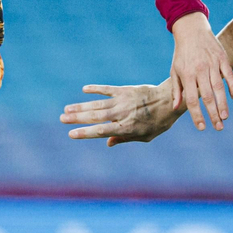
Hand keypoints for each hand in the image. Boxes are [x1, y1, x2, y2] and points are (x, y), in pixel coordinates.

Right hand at [61, 81, 179, 145]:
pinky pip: (108, 89)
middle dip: (77, 118)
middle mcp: (122, 114)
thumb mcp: (145, 136)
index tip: (71, 133)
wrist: (170, 101)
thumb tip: (107, 143)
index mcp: (127, 128)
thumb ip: (125, 139)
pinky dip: (96, 89)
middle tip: (62, 118)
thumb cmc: (159, 122)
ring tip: (67, 109)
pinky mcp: (125, 90)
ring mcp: (123, 101)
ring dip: (81, 106)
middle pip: (95, 117)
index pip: (101, 131)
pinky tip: (84, 89)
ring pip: (98, 104)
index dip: (85, 132)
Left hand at [168, 12, 232, 131]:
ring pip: (219, 88)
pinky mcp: (222, 58)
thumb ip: (177, 90)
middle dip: (212, 114)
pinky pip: (229, 74)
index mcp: (187, 75)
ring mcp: (212, 64)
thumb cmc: (182, 53)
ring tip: (225, 117)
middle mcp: (200, 70)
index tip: (201, 127)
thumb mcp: (174, 70)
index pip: (192, 100)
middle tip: (218, 128)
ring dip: (223, 104)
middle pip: (207, 97)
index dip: (196, 115)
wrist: (191, 29)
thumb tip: (176, 107)